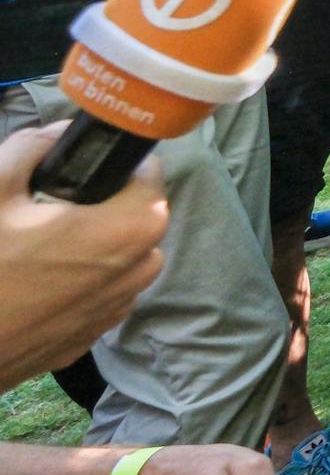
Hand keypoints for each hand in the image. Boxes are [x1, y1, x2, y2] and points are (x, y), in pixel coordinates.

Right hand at [0, 123, 167, 393]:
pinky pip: (99, 294)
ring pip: (123, 260)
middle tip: (58, 200)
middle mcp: (136, 273)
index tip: (88, 162)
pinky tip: (36, 278)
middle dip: (108, 203)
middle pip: (140, 219)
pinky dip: (80, 279)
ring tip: (44, 239)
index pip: (150, 176)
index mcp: (129, 229)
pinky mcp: (84, 340)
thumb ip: (33, 147)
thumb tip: (60, 134)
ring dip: (97, 243)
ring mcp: (112, 312)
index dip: (120, 163)